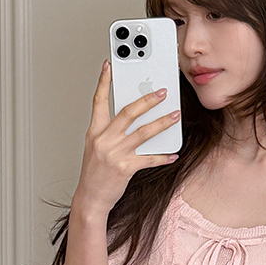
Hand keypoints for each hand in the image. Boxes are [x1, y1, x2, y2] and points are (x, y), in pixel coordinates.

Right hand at [74, 60, 180, 215]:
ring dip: (162, 122)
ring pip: (144, 132)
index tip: (109, 66)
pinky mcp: (126, 168)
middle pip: (128, 112)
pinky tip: (173, 154)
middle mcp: (105, 139)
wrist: (91, 198)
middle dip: (147, 100)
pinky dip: (163, 156)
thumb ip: (110, 131)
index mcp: (95, 131)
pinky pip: (150, 158)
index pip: (98, 101)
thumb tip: (133, 120)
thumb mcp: (96, 147)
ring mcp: (115, 153)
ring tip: (175, 115)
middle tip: (161, 92)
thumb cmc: (94, 173)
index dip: (104, 82)